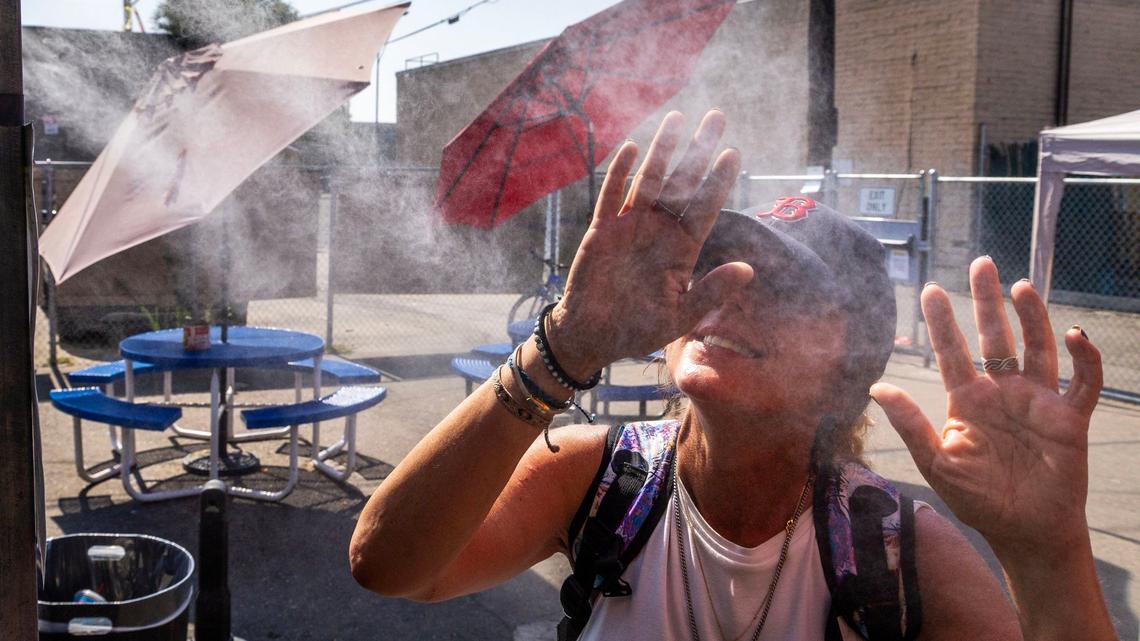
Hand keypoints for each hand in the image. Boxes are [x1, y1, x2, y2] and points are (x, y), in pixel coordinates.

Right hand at [548, 110, 750, 376]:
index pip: (705, 208)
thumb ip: (711, 292)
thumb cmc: (638, 328)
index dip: (718, 181)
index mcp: (682, 250)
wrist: (592, 336)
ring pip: (650, 181)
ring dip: (663, 151)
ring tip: (677, 119)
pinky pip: (612, 196)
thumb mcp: (680, 317)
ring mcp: (630, 227)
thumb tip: (747, 269)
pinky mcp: (603, 230)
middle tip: (716, 118)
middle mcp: (659, 231)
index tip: (733, 153)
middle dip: (698, 151)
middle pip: (682, 184)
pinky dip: (620, 173)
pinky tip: (633, 149)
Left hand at [870, 257, 1102, 558]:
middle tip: (981, 264)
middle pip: (995, 337)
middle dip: (987, 301)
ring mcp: (1037, 401)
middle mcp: (1002, 392)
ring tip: (1020, 287)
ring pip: (1036, 348)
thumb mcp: (937, 462)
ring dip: (1032, 317)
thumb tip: (877, 388)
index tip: (931, 289)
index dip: (943, 321)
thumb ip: (910, 424)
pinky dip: (1084, 359)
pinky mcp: (1069, 417)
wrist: (1025, 531)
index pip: (953, 351)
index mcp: (968, 401)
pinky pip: (1082, 382)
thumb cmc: (978, 500)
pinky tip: (1075, 336)